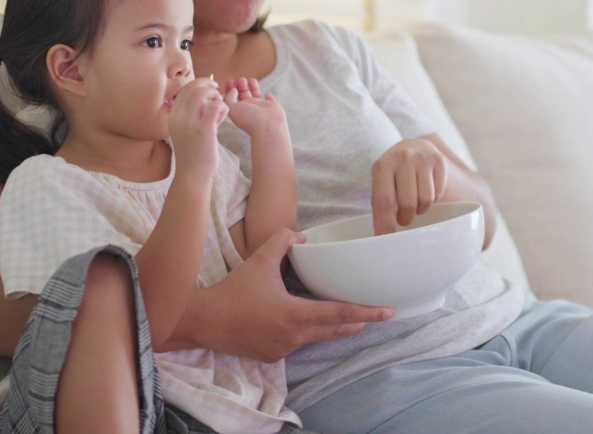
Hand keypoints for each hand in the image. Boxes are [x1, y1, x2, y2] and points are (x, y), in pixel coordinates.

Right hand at [167, 76, 226, 179]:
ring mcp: (190, 122)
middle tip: (216, 87)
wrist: (192, 175)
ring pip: (203, 93)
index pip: (183, 90)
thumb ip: (196, 115)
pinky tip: (223, 114)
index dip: (197, 83)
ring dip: (214, 94)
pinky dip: (222, 106)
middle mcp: (178, 117)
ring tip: (220, 102)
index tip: (207, 86)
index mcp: (173, 116)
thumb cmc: (193, 154)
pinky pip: (216, 106)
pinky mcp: (204, 129)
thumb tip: (210, 102)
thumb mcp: (187, 131)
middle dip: (206, 83)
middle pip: (192, 87)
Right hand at [193, 229, 392, 361]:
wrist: (204, 321)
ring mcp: (283, 350)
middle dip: (357, 322)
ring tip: (345, 317)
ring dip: (329, 327)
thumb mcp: (259, 261)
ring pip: (314, 337)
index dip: (366, 312)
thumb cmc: (233, 292)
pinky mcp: (272, 357)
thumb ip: (282, 243)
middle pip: (334, 331)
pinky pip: (295, 343)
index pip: (339, 315)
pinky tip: (297, 321)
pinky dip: (302, 331)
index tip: (388, 312)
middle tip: (378, 315)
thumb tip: (301, 235)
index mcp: (295, 315)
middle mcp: (293, 337)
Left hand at [223, 78, 286, 137]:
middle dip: (241, 85)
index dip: (230, 89)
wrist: (267, 126)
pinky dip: (269, 96)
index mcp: (239, 110)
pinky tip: (267, 94)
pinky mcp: (272, 106)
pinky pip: (270, 100)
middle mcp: (249, 108)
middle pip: (243, 94)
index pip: (233, 98)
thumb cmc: (249, 118)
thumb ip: (229, 97)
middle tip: (241, 80)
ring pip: (256, 94)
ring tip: (251, 80)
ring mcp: (261, 107)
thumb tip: (233, 89)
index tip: (230, 81)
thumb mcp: (232, 108)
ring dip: (253, 86)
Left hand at [371, 138, 447, 235]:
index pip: (385, 201)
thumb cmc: (393, 173)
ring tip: (414, 203)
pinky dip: (432, 199)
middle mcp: (403, 159)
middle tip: (403, 219)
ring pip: (425, 200)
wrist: (412, 146)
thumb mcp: (381, 182)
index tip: (386, 239)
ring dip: (420, 209)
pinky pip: (438, 194)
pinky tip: (424, 191)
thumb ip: (381, 205)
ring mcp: (422, 158)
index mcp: (382, 166)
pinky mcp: (439, 161)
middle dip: (405, 218)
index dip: (386, 224)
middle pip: (408, 203)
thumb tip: (382, 236)